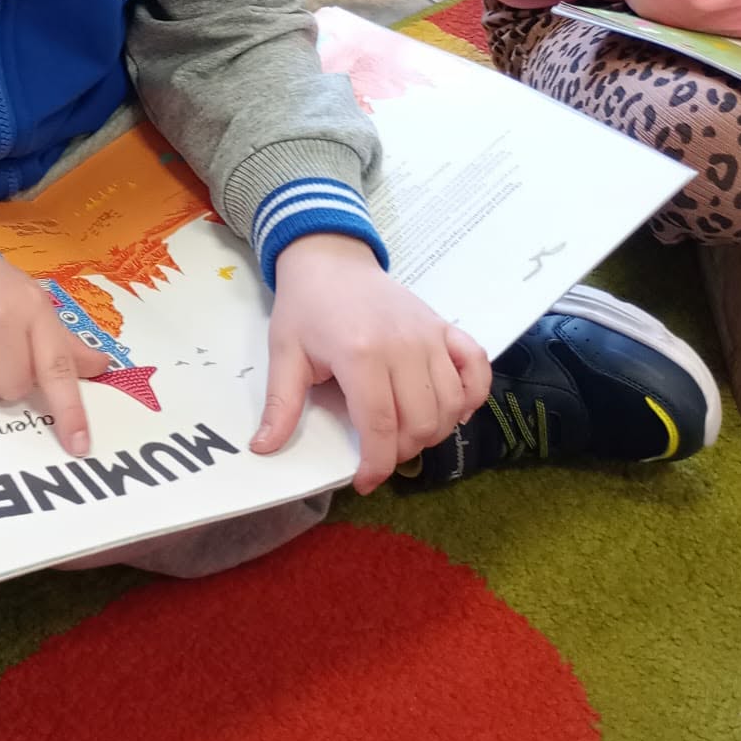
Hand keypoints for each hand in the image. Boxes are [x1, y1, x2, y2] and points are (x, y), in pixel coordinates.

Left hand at [251, 233, 491, 494]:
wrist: (330, 257)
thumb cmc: (306, 306)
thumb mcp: (285, 353)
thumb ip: (281, 404)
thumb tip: (263, 448)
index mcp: (360, 354)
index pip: (380, 426)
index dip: (376, 464)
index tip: (364, 482)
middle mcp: (403, 346)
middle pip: (420, 422)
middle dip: (401, 451)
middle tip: (379, 452)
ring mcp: (429, 335)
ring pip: (450, 404)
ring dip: (433, 431)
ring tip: (405, 434)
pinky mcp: (444, 327)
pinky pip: (477, 367)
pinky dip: (472, 395)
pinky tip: (451, 410)